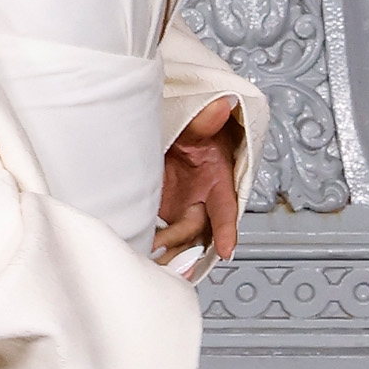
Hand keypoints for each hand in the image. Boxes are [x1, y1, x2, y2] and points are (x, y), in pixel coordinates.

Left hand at [155, 95, 241, 274]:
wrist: (176, 132)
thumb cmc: (194, 130)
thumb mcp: (196, 125)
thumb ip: (204, 121)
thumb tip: (220, 106)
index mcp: (217, 180)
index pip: (225, 209)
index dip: (226, 230)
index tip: (227, 249)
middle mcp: (202, 198)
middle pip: (197, 229)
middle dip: (183, 243)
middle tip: (164, 250)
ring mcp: (183, 207)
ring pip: (182, 239)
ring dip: (170, 253)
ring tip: (152, 262)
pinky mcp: (165, 212)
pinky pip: (164, 234)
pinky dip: (155, 245)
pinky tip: (142, 253)